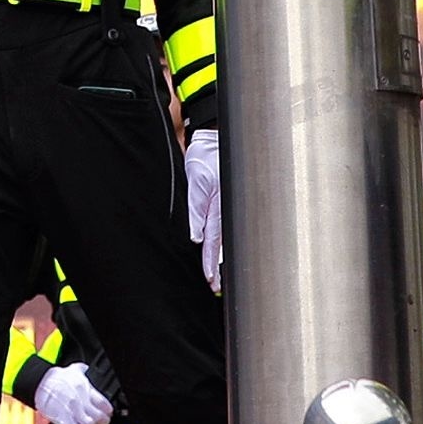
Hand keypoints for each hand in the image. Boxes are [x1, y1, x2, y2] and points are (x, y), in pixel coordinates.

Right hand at [30, 363, 114, 423]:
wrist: (41, 384)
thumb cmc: (58, 378)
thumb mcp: (77, 370)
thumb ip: (90, 375)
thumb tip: (99, 378)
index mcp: (83, 387)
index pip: (102, 403)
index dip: (108, 410)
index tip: (109, 412)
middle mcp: (78, 400)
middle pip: (98, 416)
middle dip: (104, 421)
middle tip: (105, 421)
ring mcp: (70, 411)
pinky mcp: (63, 420)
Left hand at [185, 131, 222, 292]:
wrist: (216, 137)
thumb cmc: (205, 156)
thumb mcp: (197, 180)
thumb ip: (196, 208)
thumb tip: (195, 237)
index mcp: (218, 205)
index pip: (213, 241)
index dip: (209, 262)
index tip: (209, 280)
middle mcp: (225, 209)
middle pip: (220, 243)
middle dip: (216, 266)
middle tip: (214, 286)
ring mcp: (227, 206)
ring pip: (223, 236)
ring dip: (219, 256)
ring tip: (215, 277)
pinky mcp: (226, 201)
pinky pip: (224, 225)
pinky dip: (222, 241)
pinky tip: (220, 251)